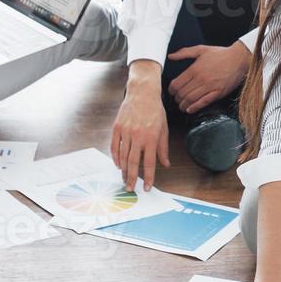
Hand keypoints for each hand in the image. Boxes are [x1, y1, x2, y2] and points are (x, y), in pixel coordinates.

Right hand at [110, 67, 168, 190]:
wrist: (142, 92)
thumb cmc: (155, 110)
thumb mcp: (164, 128)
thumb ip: (163, 148)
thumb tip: (166, 164)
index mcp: (152, 137)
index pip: (149, 163)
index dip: (149, 177)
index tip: (147, 188)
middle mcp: (138, 136)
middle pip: (133, 163)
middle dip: (132, 178)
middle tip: (130, 189)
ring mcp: (126, 131)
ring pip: (123, 156)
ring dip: (124, 170)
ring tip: (125, 179)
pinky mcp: (117, 127)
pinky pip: (114, 146)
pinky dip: (115, 157)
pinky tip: (118, 165)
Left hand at [166, 43, 250, 113]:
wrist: (239, 58)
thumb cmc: (221, 54)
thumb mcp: (201, 49)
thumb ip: (184, 53)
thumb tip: (171, 56)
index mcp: (194, 69)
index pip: (176, 84)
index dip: (171, 90)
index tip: (172, 91)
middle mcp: (201, 79)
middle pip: (182, 94)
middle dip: (177, 99)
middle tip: (177, 99)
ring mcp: (210, 87)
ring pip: (191, 100)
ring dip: (183, 105)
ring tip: (182, 106)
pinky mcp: (218, 93)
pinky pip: (203, 103)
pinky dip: (194, 108)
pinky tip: (190, 109)